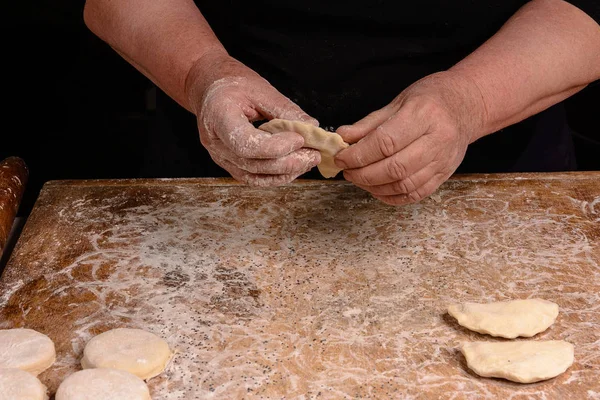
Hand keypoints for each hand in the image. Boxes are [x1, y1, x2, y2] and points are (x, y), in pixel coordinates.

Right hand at [184, 51, 320, 185]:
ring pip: (254, 176)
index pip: (245, 144)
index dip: (275, 147)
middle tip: (313, 154)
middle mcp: (215, 142)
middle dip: (286, 163)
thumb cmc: (233, 85)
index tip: (299, 139)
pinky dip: (276, 176)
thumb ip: (285, 110)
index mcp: (218, 117)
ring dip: (285, 172)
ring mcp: (220, 157)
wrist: (211, 89)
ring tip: (308, 161)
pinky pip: (253, 178)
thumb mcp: (261, 89)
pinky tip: (295, 167)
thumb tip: (311, 127)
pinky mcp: (230, 164)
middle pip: (252, 164)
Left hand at [334, 71, 485, 204]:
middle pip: (394, 167)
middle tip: (347, 171)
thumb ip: (369, 124)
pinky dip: (391, 196)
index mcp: (424, 115)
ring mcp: (443, 161)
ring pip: (404, 185)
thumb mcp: (398, 102)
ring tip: (359, 179)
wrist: (468, 105)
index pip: (386, 142)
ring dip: (374, 186)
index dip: (359, 154)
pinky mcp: (444, 175)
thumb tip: (343, 137)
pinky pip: (415, 194)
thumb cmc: (432, 99)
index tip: (341, 157)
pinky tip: (377, 189)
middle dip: (364, 173)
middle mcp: (437, 140)